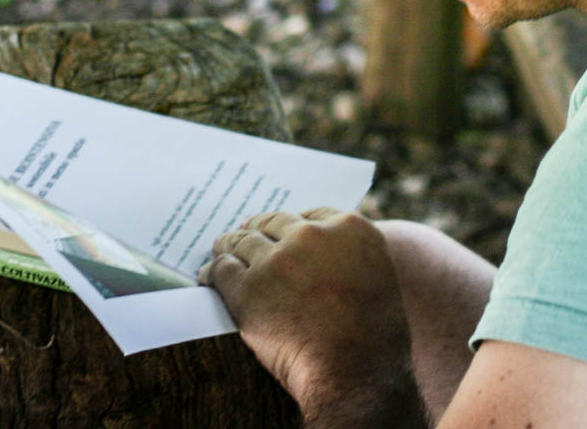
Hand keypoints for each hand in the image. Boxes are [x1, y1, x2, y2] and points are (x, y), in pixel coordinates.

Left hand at [199, 208, 425, 426]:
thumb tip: (321, 257)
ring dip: (230, 245)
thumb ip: (349, 256)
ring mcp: (277, 260)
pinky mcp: (249, 286)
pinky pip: (222, 269)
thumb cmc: (373, 337)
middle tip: (244, 234)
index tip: (280, 231)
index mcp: (350, 228)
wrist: (355, 372)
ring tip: (220, 249)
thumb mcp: (378, 278)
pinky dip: (213, 272)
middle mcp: (311, 235)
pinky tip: (208, 276)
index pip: (311, 215)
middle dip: (258, 229)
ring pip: (243, 241)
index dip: (292, 225)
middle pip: (274, 222)